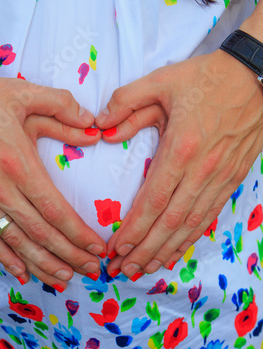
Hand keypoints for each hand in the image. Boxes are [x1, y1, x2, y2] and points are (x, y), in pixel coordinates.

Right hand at [0, 70, 104, 289]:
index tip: (97, 247)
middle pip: (40, 234)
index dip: (78, 234)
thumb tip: (92, 125)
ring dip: (43, 264)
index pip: (55, 210)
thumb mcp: (18, 94)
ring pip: (16, 243)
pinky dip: (6, 258)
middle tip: (91, 271)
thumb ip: (59, 106)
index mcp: (17, 164)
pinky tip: (22, 273)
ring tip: (65, 279)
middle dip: (69, 256)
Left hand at [96, 50, 262, 278]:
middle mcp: (201, 171)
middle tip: (121, 270)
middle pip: (168, 223)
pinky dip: (189, 239)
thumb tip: (101, 126)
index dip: (133, 230)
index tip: (114, 249)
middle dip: (143, 251)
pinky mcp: (232, 180)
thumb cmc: (206, 79)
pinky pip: (208, 217)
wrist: (255, 78)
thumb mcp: (161, 81)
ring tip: (143, 270)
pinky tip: (174, 252)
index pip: (152, 201)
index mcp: (181, 149)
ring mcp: (220, 179)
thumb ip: (126, 102)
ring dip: (164, 252)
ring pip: (189, 226)